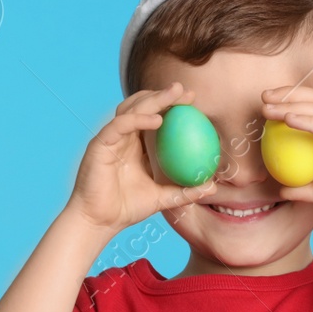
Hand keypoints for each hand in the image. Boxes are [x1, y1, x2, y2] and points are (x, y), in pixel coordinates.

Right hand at [66, 81, 218, 234]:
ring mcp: (110, 138)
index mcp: (135, 144)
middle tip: (185, 90)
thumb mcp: (162, 198)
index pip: (154, 117)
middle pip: (142, 106)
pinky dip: (138, 119)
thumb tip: (213, 187)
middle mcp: (122, 137)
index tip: (194, 101)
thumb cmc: (126, 209)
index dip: (172, 105)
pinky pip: (120, 125)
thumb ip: (185, 191)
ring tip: (173, 94)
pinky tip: (157, 120)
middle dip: (164, 95)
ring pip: (131, 109)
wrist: (99, 221)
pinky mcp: (100, 144)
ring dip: (153, 99)